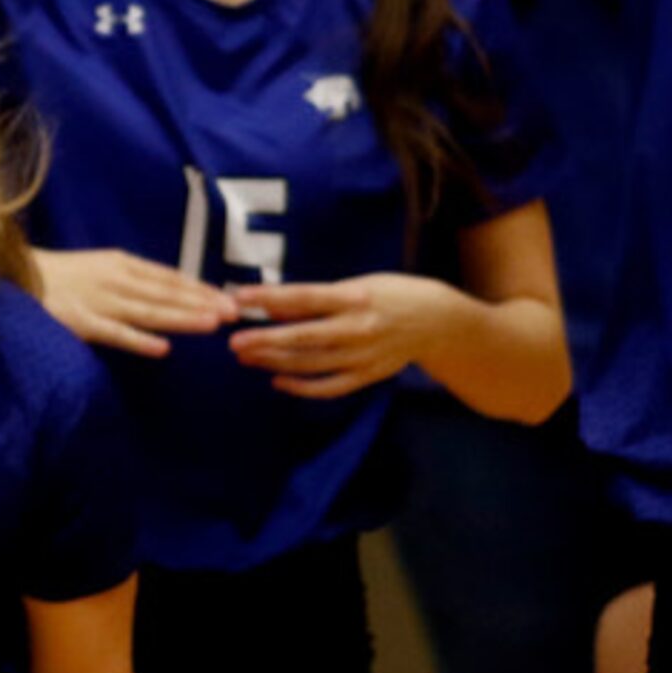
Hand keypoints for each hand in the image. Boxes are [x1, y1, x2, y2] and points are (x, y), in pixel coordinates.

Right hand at [33, 247, 236, 357]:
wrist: (13, 276)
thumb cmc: (60, 276)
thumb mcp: (100, 268)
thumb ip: (133, 281)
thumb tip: (173, 294)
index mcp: (121, 263)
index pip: (169, 276)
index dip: (200, 288)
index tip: (229, 299)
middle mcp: (114, 279)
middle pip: (165, 293)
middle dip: (200, 302)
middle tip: (233, 312)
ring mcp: (98, 300)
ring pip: (147, 311)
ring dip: (180, 317)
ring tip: (210, 324)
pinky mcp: (79, 321)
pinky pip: (113, 333)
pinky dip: (138, 340)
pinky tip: (162, 348)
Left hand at [227, 273, 466, 397]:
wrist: (438, 323)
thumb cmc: (391, 295)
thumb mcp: (356, 285)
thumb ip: (318, 298)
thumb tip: (273, 305)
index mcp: (355, 297)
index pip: (303, 297)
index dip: (269, 298)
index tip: (239, 297)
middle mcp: (358, 328)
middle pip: (303, 336)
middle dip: (265, 340)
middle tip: (233, 342)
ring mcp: (363, 356)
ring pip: (311, 364)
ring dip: (274, 362)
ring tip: (246, 357)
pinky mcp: (367, 376)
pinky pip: (329, 387)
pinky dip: (302, 387)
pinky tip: (278, 381)